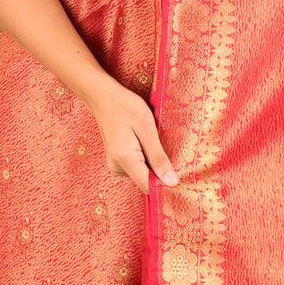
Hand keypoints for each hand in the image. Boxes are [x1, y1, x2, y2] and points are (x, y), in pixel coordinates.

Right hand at [88, 77, 176, 196]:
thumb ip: (158, 157)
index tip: (181, 176)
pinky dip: (146, 160)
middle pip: (146, 182)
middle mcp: (117, 168)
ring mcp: (114, 166)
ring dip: (154, 164)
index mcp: (125, 160)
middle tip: (169, 151)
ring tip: (155, 142)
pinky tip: (147, 144)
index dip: (166, 185)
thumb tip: (172, 183)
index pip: (149, 187)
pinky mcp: (116, 162)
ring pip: (142, 175)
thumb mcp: (147, 128)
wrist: (102, 97)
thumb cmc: (126, 107)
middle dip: (161, 172)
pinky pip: (137, 168)